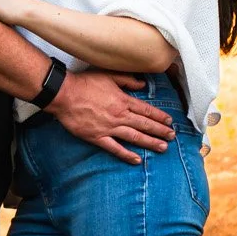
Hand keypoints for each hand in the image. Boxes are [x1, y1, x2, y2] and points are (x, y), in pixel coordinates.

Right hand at [46, 69, 174, 163]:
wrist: (64, 94)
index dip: (159, 117)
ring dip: (150, 143)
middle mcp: (119, 115)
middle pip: (144, 125)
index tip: (169, 122)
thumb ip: (127, 80)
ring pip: (134, 137)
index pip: (146, 110)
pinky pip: (115, 148)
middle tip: (172, 136)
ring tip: (163, 148)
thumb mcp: (108, 75)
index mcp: (123, 100)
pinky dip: (126, 154)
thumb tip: (142, 85)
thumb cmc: (84, 83)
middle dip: (160, 131)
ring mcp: (109, 128)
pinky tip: (136, 160)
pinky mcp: (97, 137)